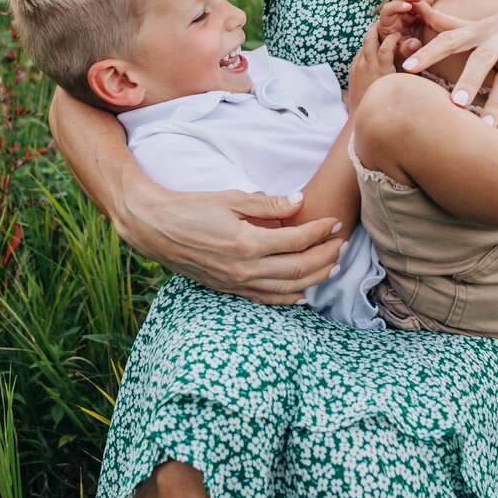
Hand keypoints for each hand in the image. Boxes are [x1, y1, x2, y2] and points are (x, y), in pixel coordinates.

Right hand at [118, 176, 345, 306]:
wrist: (156, 228)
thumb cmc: (192, 208)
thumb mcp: (230, 197)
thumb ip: (268, 204)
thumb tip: (299, 203)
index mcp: (248, 243)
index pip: (297, 241)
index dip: (320, 232)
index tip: (333, 223)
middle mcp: (245, 269)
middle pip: (299, 269)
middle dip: (326, 256)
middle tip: (341, 243)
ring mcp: (237, 283)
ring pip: (287, 288)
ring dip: (315, 278)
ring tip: (332, 265)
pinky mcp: (229, 289)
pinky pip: (266, 300)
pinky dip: (289, 299)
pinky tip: (304, 295)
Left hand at [347, 21, 402, 114]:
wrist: (362, 118)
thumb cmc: (388, 103)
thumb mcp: (401, 85)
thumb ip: (408, 69)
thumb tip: (417, 54)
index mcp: (382, 71)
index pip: (385, 46)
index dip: (392, 37)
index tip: (399, 34)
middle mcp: (367, 67)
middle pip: (369, 39)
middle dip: (376, 28)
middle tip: (385, 22)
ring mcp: (357, 69)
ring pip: (362, 45)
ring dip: (370, 37)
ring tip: (379, 31)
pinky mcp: (352, 72)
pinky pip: (359, 55)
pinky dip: (366, 49)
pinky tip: (373, 49)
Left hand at [377, 0, 441, 52]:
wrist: (408, 61)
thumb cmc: (399, 58)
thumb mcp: (401, 56)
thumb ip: (405, 49)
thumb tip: (414, 43)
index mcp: (387, 24)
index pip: (388, 11)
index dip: (396, 7)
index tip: (406, 7)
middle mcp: (398, 16)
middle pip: (399, 0)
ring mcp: (410, 13)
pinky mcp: (421, 13)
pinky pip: (426, 0)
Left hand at [401, 0, 497, 125]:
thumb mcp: (492, 19)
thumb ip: (456, 23)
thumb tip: (424, 17)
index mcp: (484, 28)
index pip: (451, 38)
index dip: (430, 52)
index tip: (409, 67)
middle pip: (482, 59)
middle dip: (468, 81)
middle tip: (454, 105)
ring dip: (496, 101)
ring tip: (484, 125)